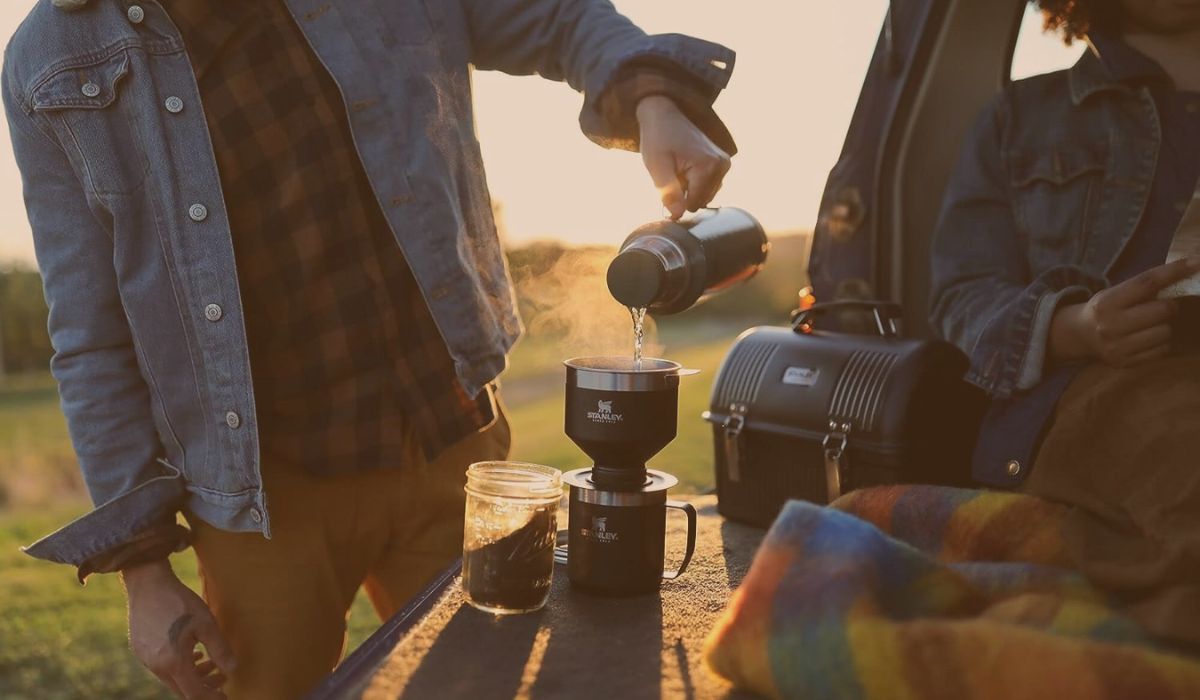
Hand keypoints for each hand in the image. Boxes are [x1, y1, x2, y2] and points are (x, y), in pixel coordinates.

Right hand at [122, 559, 235, 698]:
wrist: (147, 583)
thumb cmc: (179, 601)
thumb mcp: (206, 623)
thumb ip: (220, 649)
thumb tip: (233, 669)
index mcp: (172, 661)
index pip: (194, 693)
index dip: (211, 697)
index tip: (225, 696)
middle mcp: (156, 665)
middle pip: (182, 689)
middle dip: (204, 687)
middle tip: (222, 679)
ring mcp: (145, 659)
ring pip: (172, 678)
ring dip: (193, 675)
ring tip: (211, 663)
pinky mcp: (140, 649)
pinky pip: (162, 667)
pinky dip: (180, 666)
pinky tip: (194, 654)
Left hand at [637, 95, 731, 219]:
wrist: (664, 115)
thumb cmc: (658, 138)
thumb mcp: (657, 167)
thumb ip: (668, 193)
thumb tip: (677, 215)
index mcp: (709, 166)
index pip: (693, 204)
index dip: (676, 200)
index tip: (665, 184)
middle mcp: (722, 165)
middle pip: (701, 201)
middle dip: (684, 193)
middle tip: (672, 172)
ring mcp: (725, 164)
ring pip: (704, 195)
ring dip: (689, 188)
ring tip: (678, 168)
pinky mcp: (722, 164)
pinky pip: (707, 186)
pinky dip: (694, 182)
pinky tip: (686, 167)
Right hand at [1049, 257, 1199, 367]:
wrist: (1079, 336)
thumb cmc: (1105, 309)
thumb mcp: (1116, 293)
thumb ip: (1144, 287)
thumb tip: (1185, 270)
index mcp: (1107, 302)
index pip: (1147, 283)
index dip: (1174, 272)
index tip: (1195, 263)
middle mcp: (1110, 325)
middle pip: (1163, 310)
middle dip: (1169, 306)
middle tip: (1162, 307)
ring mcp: (1118, 346)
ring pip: (1166, 332)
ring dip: (1165, 326)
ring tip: (1151, 325)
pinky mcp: (1125, 362)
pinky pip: (1162, 350)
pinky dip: (1161, 343)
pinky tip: (1148, 339)